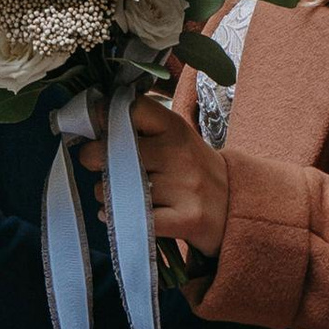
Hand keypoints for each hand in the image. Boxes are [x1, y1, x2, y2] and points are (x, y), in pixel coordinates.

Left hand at [78, 93, 229, 257]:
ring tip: (111, 194)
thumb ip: (141, 129)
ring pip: (122, 188)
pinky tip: (115, 215)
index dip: (104, 115)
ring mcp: (185, 187)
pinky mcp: (187, 219)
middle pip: (118, 150)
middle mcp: (179, 154)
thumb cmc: (193, 170)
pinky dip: (117, 219)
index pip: (133, 109)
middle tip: (91, 162)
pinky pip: (137, 219)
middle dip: (93, 157)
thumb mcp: (175, 139)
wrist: (237, 205)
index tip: (91, 126)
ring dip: (105, 194)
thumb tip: (93, 118)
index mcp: (175, 128)